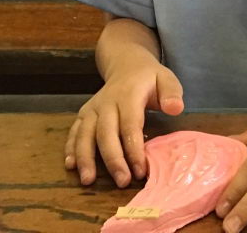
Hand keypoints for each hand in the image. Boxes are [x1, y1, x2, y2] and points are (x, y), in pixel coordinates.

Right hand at [64, 54, 183, 186]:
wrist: (127, 64)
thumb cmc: (150, 78)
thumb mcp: (166, 79)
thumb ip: (172, 93)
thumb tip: (176, 108)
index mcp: (128, 95)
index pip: (130, 125)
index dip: (134, 149)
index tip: (141, 171)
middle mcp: (106, 102)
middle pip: (106, 133)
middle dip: (113, 159)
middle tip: (122, 181)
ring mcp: (93, 108)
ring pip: (85, 134)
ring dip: (85, 157)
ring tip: (88, 180)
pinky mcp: (84, 114)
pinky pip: (74, 131)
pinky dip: (71, 148)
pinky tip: (71, 166)